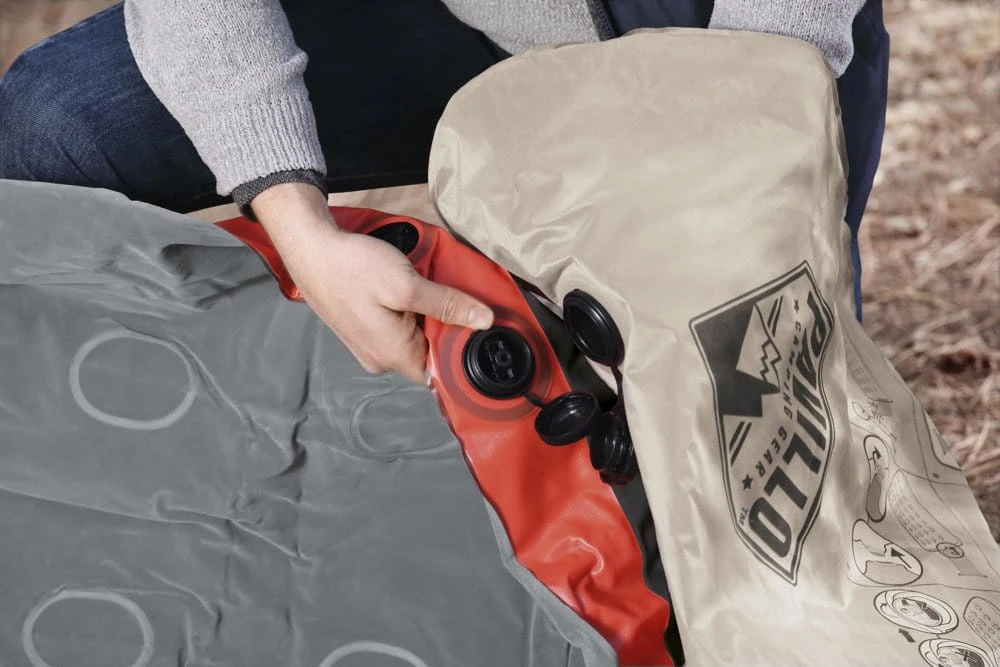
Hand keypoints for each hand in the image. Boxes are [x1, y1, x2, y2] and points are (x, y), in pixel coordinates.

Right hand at [251, 182, 494, 383]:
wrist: (311, 249)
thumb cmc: (351, 267)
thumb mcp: (406, 284)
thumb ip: (447, 306)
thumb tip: (482, 321)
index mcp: (393, 355)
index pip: (441, 372)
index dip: (459, 349)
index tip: (469, 323)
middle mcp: (379, 359)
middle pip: (428, 354)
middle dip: (441, 328)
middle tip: (443, 295)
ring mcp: (368, 347)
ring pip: (412, 339)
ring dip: (423, 317)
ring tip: (419, 288)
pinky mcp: (362, 331)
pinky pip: (396, 329)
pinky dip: (406, 312)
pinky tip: (403, 290)